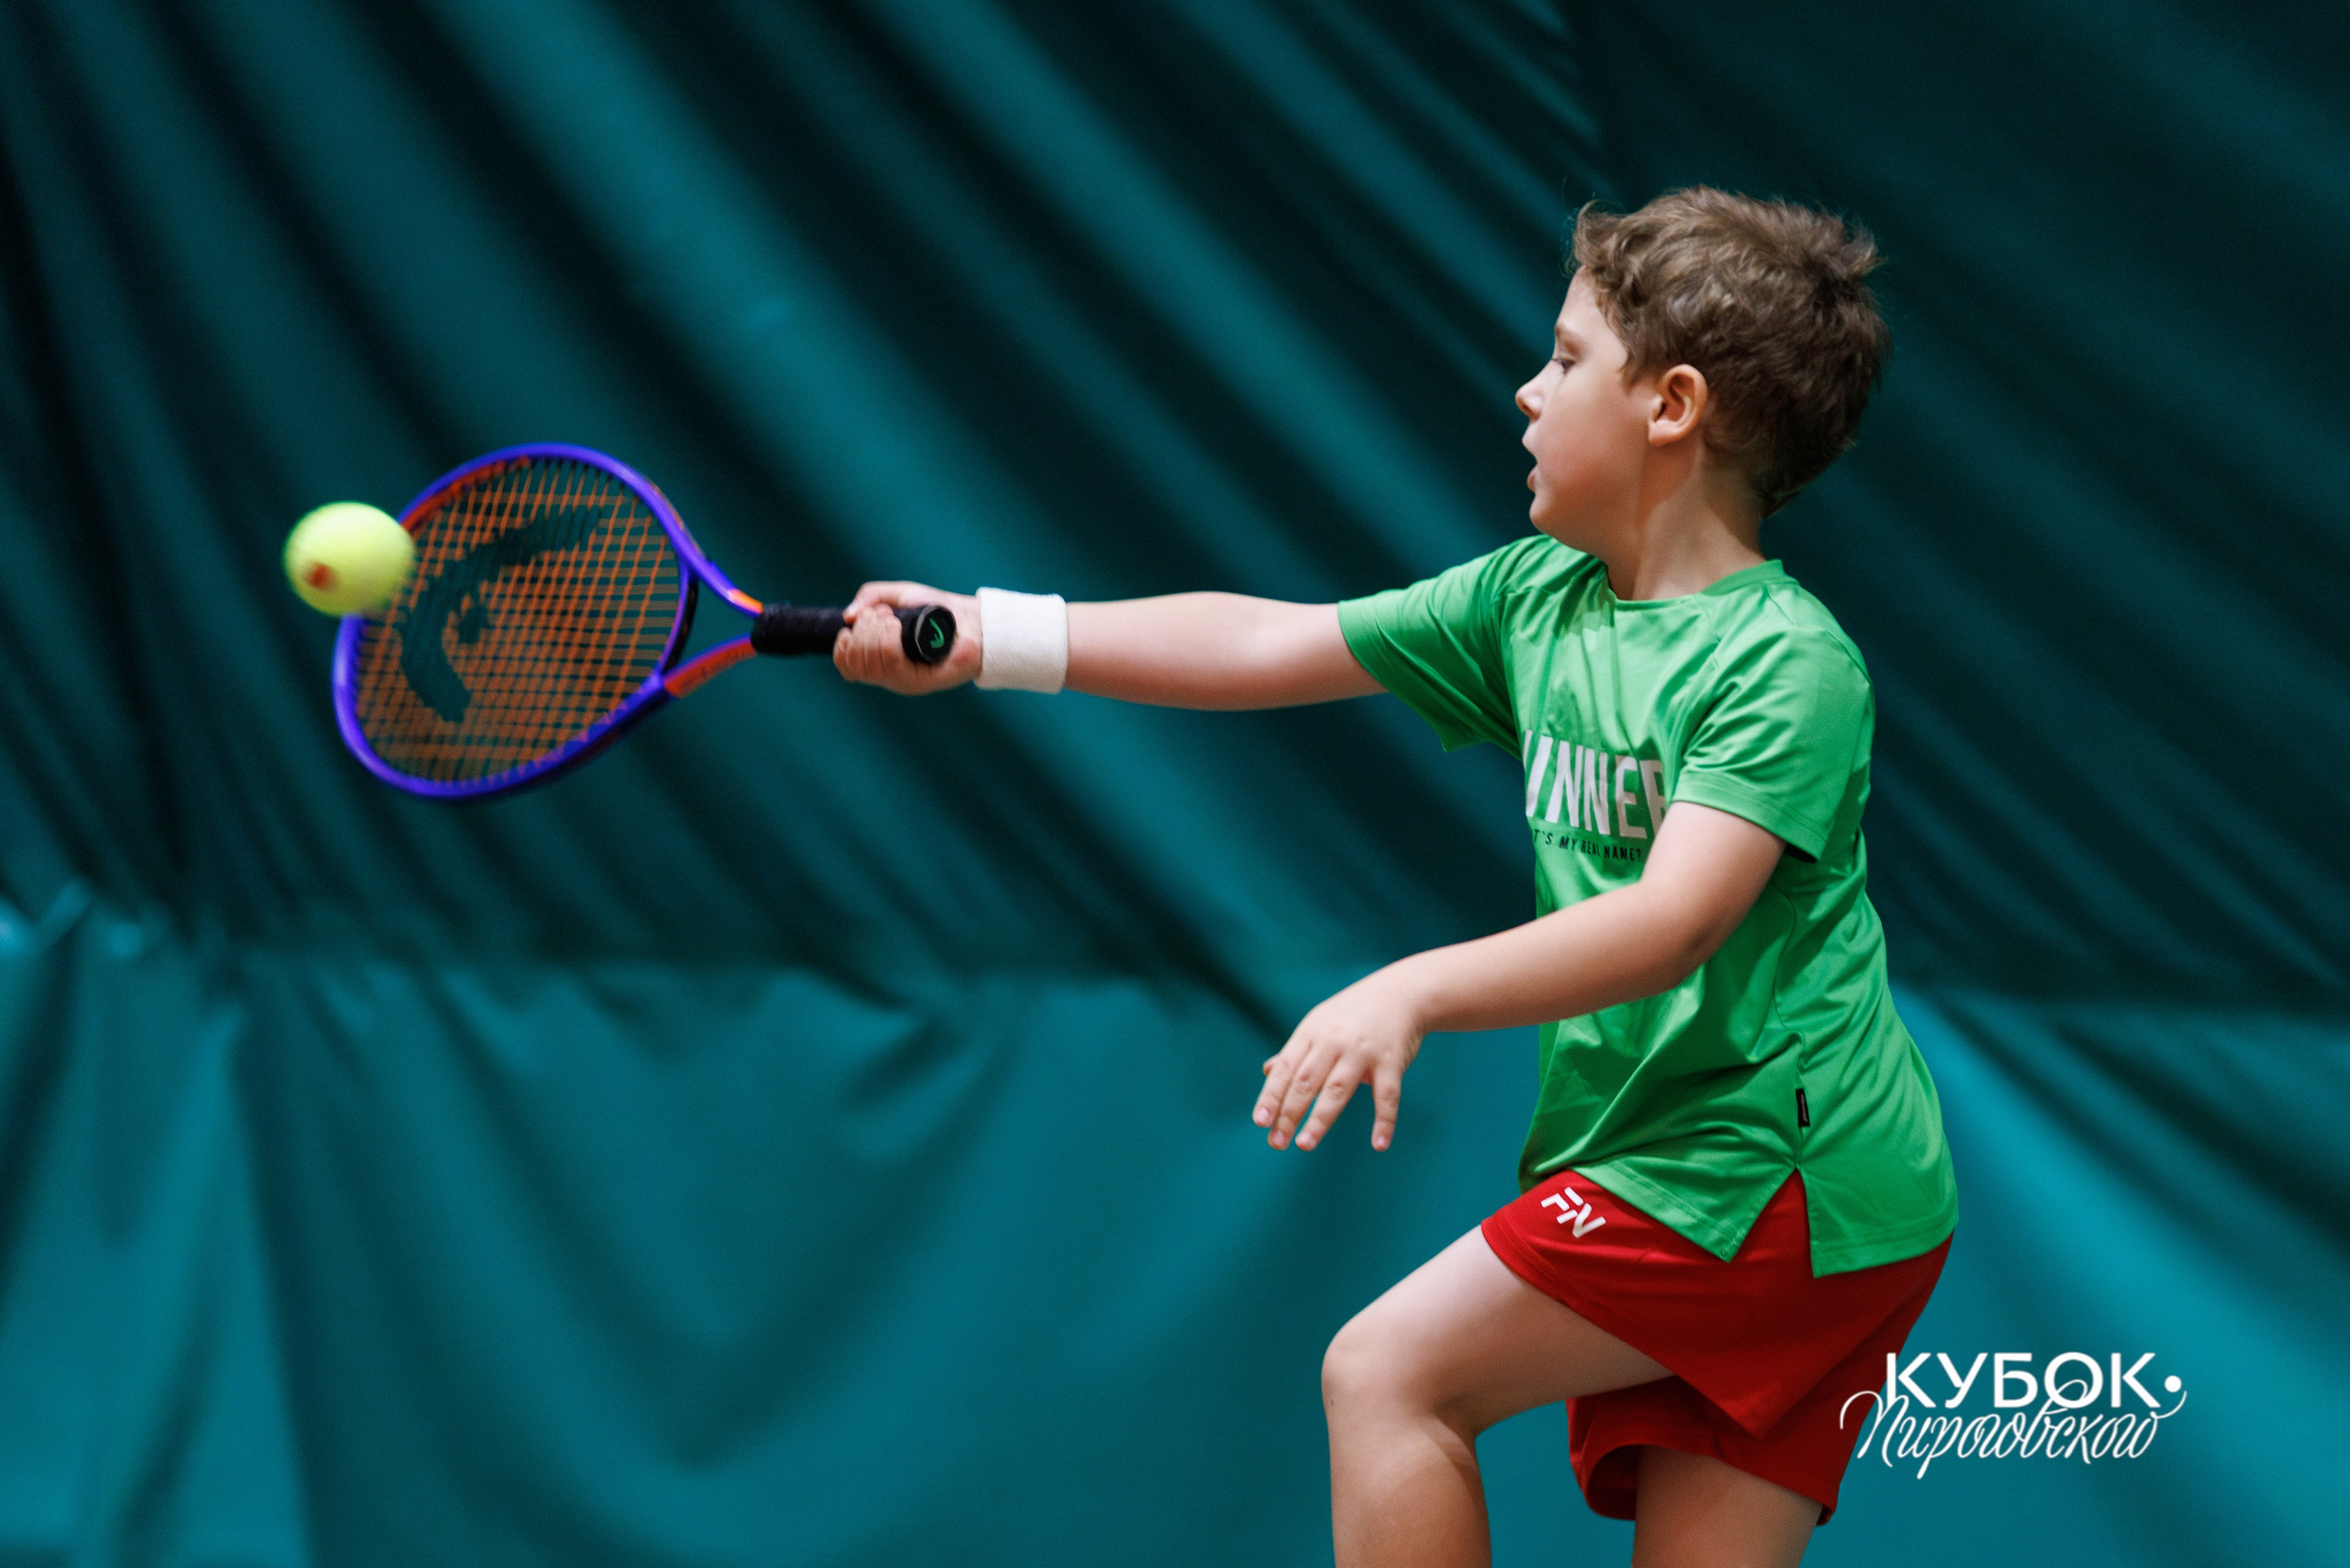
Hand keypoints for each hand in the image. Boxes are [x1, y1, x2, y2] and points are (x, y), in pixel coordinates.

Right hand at [836, 580, 982, 693]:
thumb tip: (848, 617)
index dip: (844, 643)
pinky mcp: (921, 683)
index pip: (846, 665)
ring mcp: (903, 681)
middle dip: (862, 632)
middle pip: (855, 663)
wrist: (968, 618)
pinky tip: (895, 625)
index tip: (860, 620)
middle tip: (882, 614)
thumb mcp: (897, 596)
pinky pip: (892, 665)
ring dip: (873, 634)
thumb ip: (870, 597)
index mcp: (880, 659)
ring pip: (870, 665)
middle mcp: (889, 674)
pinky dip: (887, 640)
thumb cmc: (935, 609)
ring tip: (891, 618)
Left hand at [1253, 966, 1426, 1151]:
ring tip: (1304, 1144)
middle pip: (1306, 1082)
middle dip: (1289, 1113)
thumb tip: (1268, 1073)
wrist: (1400, 993)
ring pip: (1337, 1089)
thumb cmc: (1353, 1015)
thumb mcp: (1319, 1026)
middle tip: (1277, 1142)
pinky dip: (1384, 1120)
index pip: (1285, 1069)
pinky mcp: (1391, 1061)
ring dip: (1320, 1119)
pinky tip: (1379, 1144)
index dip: (1271, 1095)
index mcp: (1311, 1034)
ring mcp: (1362, 1052)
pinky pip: (1388, 1095)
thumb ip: (1297, 1052)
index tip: (1260, 1122)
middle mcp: (1333, 1042)